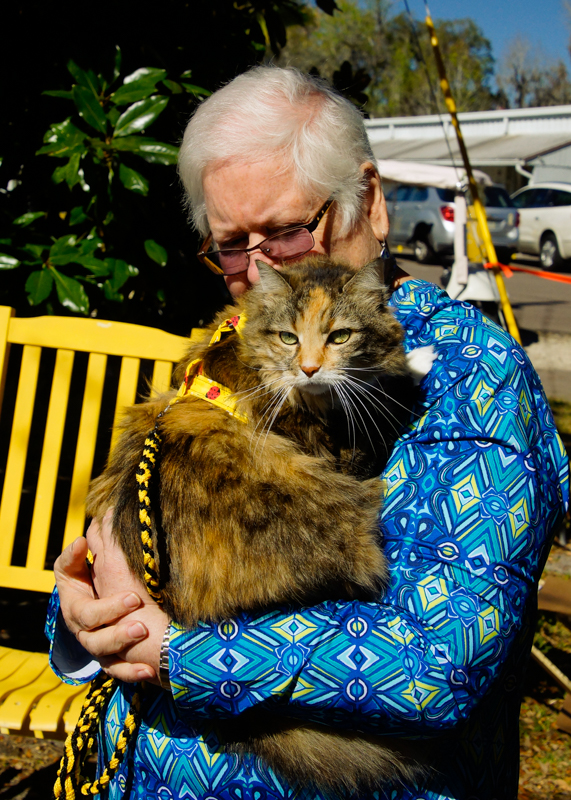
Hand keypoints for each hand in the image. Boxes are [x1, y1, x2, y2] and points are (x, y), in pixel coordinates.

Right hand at [54, 509, 168, 683]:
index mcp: (74, 610)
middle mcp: (84, 633)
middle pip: (96, 640)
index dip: (109, 609)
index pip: (88, 615)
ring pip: (107, 659)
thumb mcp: (74, 566)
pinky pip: (119, 672)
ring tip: (147, 642)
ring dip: (126, 652)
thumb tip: (81, 541)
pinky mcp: (110, 660)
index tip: (134, 599)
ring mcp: (97, 648)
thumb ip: (76, 555)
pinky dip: (132, 673)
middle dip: (119, 634)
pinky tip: (149, 672)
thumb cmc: (81, 577)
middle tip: (142, 626)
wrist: (84, 596)